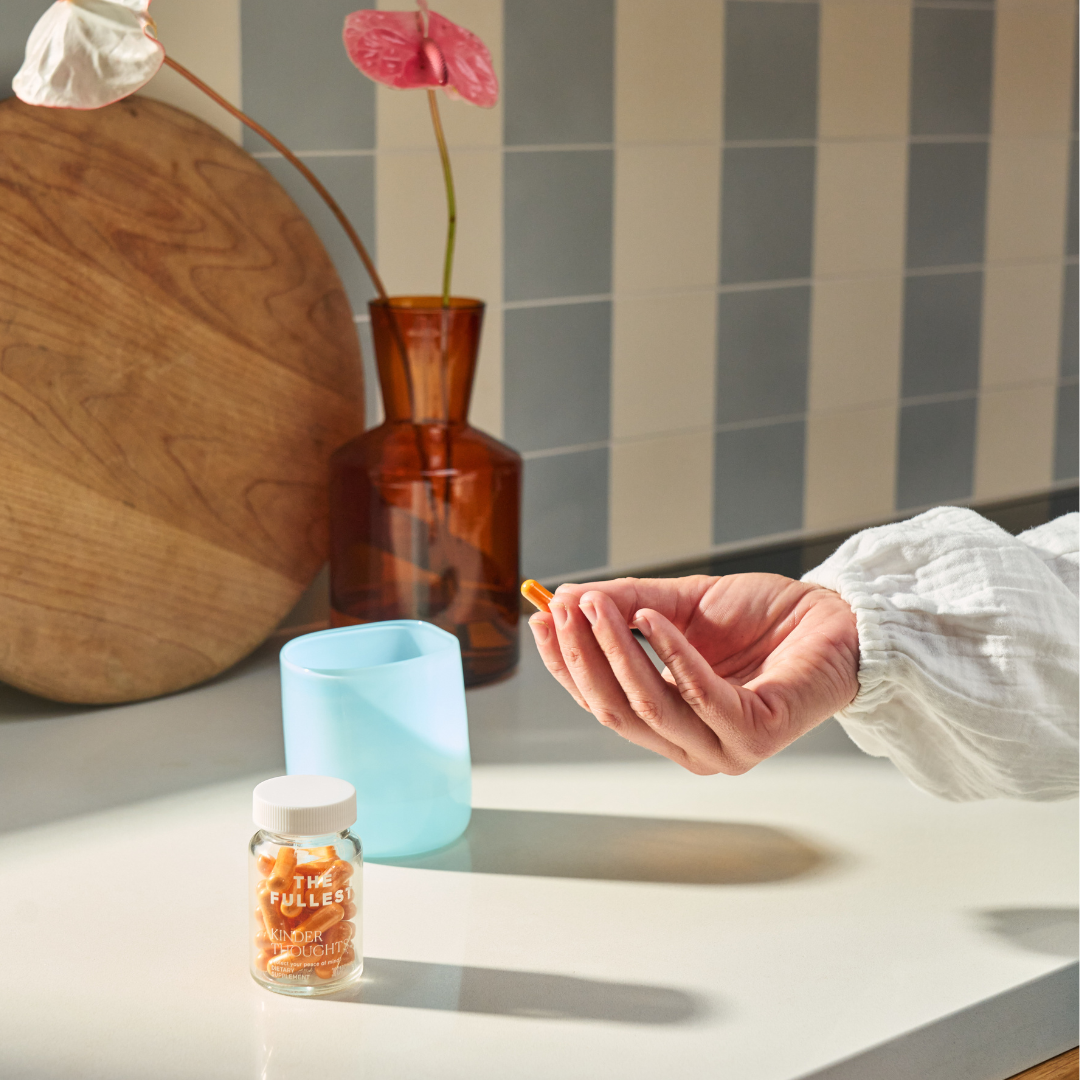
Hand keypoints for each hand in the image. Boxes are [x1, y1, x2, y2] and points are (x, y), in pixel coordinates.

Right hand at [528, 574, 858, 774]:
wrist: (837, 620)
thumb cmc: (764, 619)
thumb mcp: (680, 605)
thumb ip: (627, 606)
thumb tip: (568, 598)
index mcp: (667, 722)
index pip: (599, 701)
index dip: (566, 662)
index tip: (542, 616)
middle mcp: (688, 747)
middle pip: (614, 710)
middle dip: (582, 657)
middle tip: (566, 607)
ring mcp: (721, 750)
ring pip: (649, 707)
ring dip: (617, 651)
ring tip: (600, 604)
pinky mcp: (755, 736)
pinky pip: (700, 697)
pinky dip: (671, 655)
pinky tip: (652, 616)